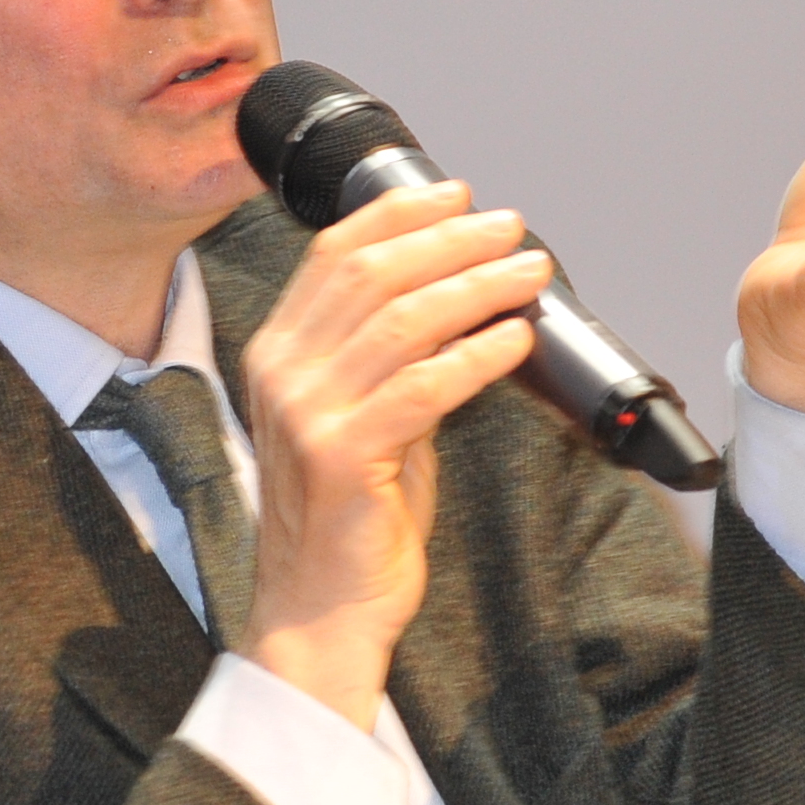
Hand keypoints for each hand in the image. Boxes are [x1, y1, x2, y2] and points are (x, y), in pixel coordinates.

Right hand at [239, 183, 549, 731]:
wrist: (321, 612)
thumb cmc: (349, 520)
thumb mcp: (360, 417)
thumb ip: (391, 360)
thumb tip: (461, 300)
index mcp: (277, 354)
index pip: (332, 255)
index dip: (396, 213)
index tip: (452, 192)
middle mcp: (283, 374)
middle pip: (371, 274)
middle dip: (449, 239)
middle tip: (508, 227)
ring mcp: (308, 415)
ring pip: (403, 321)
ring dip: (476, 286)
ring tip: (527, 272)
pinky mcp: (345, 458)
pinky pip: (423, 387)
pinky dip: (477, 355)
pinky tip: (514, 339)